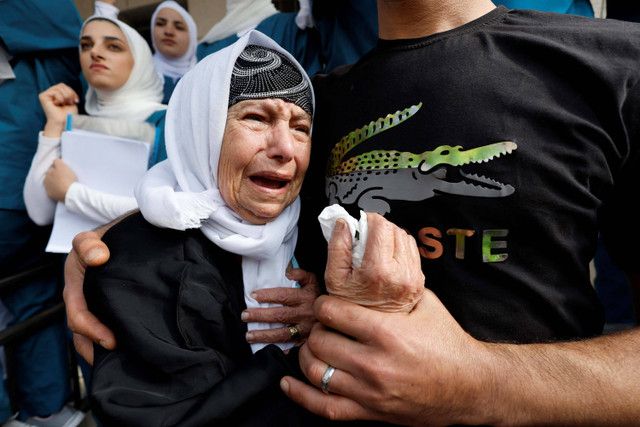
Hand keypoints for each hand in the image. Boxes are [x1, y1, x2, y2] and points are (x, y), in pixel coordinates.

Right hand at [39, 83, 78, 137]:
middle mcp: (50, 93)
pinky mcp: (42, 96)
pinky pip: (55, 91)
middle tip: (69, 103)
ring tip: (64, 104)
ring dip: (65, 97)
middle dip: (69, 94)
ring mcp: (46, 94)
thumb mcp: (71, 100)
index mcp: (56, 94)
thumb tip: (64, 85)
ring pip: (59, 87)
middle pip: (62, 85)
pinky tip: (57, 104)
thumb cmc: (68, 114)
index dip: (72, 92)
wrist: (63, 121)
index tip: (76, 101)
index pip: (64, 86)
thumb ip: (68, 91)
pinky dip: (60, 98)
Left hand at [44, 159, 76, 201]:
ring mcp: (47, 188)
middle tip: (64, 178)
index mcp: (48, 172)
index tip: (64, 172)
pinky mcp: (50, 195)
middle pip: (50, 177)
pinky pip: (52, 192)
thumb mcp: (62, 166)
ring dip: (55, 184)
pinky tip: (62, 191)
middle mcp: (45, 180)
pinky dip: (56, 191)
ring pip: (50, 184)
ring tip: (63, 185)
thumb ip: (57, 161)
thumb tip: (54, 161)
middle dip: (55, 177)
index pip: (52, 169)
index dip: (58, 170)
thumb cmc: (67, 178)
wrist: (70, 193)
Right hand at [64, 230, 115, 364]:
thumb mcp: (90, 238)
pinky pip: (105, 331)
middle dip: (98, 346)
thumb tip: (98, 257)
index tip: (111, 340)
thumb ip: (89, 244)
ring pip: (91, 336)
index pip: (78, 314)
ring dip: (104, 350)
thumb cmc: (103, 239)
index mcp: (74, 286)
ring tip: (126, 360)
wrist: (116, 237)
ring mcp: (92, 306)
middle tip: (122, 356)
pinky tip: (130, 351)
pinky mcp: (105, 311)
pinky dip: (113, 343)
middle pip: (82, 332)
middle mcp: (80, 299)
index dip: (91, 330)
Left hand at [242, 268, 320, 344]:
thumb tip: (288, 273)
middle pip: (279, 315)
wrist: (340, 312)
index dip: (267, 295)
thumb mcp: (315, 280)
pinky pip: (292, 347)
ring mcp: (307, 330)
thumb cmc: (321, 295)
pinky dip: (281, 350)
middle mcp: (306, 314)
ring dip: (264, 335)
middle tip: (244, 315)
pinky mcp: (308, 341)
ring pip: (283, 334)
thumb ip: (301, 274)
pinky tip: (268, 351)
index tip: (253, 296)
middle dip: (260, 316)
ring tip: (248, 335)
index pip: (283, 295)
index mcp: (306, 297)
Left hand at [280, 293, 495, 425]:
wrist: (471, 386)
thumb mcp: (426, 304)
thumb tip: (371, 267)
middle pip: (320, 340)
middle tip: (325, 325)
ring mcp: (370, 391)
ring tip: (314, 347)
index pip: (332, 312)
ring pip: (316, 371)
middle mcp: (374, 363)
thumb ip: (394, 289)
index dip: (323, 304)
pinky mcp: (370, 412)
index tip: (326, 304)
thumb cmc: (449, 343)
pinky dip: (300, 395)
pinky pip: (324, 407)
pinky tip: (288, 383)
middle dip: (317, 329)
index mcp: (386, 331)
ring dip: (308, 355)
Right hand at [325, 213, 424, 311]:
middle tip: (365, 238)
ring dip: (390, 237)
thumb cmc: (349, 307)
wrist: (369, 332)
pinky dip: (400, 249)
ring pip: (406, 238)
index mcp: (379, 270)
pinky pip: (412, 252)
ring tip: (376, 249)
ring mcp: (413, 278)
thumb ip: (337, 246)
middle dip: (379, 229)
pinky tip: (387, 259)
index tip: (360, 224)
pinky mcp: (419, 281)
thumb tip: (344, 223)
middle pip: (395, 229)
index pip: (382, 226)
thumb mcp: (334, 278)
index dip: (369, 219)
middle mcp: (401, 273)